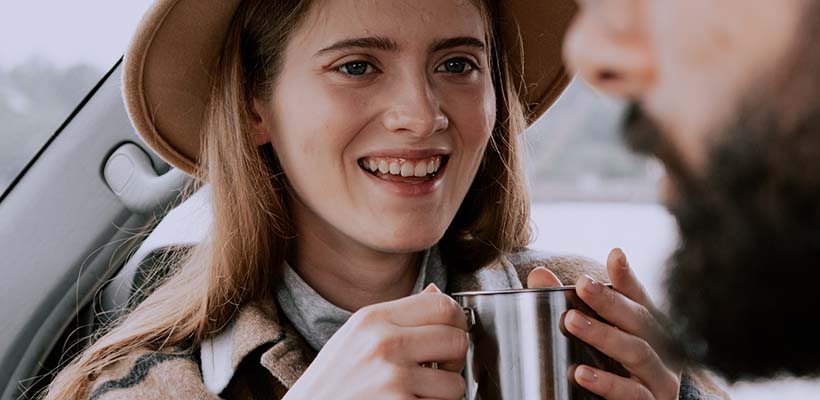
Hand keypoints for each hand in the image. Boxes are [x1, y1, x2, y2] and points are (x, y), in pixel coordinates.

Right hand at [284, 284, 467, 399]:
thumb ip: (397, 317)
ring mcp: (393, 378)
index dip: (457, 321)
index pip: (442, 305)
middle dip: (455, 358)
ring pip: (455, 382)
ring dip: (444, 392)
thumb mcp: (356, 336)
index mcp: (374, 318)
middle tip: (439, 368)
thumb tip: (436, 294)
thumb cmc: (331, 382)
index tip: (452, 333)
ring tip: (418, 392)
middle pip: (456, 340)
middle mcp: (384, 343)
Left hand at [567, 249, 679, 399]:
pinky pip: (632, 393)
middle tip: (582, 286)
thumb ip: (568, 306)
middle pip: (639, 319)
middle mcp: (659, 349)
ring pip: (637, 352)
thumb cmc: (610, 369)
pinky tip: (581, 373)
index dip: (627, 277)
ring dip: (604, 335)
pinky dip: (607, 383)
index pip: (638, 297)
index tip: (615, 255)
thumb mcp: (592, 336)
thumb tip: (539, 275)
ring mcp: (659, 378)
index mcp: (646, 328)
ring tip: (572, 322)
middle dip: (610, 301)